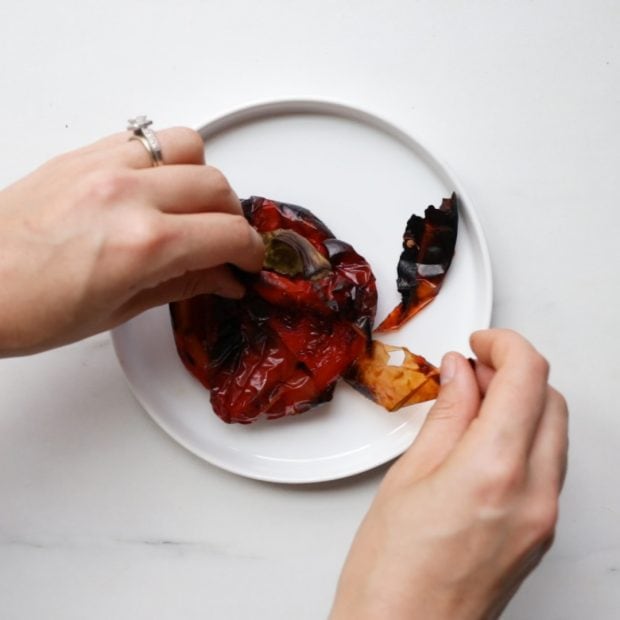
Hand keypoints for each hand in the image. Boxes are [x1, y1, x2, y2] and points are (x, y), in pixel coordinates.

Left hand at [0, 128, 263, 354]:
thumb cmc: (28, 307)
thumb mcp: (121, 309)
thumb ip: (185, 284)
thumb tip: (222, 277)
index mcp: (143, 244)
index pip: (229, 233)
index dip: (250, 251)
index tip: (248, 261)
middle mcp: (127, 195)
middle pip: (218, 187)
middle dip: (233, 218)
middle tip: (225, 242)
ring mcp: (104, 167)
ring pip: (189, 147)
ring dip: (204, 178)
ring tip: (194, 207)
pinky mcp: (84, 155)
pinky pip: (147, 137)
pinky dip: (166, 159)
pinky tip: (159, 186)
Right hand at [331, 329, 567, 619]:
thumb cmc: (391, 572)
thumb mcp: (409, 476)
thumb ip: (447, 415)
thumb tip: (460, 374)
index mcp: (494, 470)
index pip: (528, 376)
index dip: (505, 344)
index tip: (480, 341)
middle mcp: (534, 494)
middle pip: (551, 400)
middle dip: (515, 371)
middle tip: (472, 368)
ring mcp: (544, 517)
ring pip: (554, 431)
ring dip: (522, 402)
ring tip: (472, 402)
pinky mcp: (540, 533)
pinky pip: (547, 465)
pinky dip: (523, 436)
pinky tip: (483, 438)